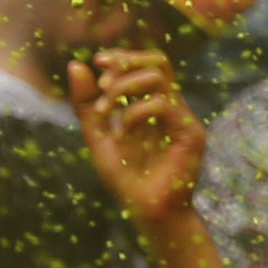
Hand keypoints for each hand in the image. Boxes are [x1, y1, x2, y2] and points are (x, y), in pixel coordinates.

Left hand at [68, 43, 202, 226]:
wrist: (146, 211)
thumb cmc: (126, 179)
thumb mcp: (97, 135)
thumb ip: (87, 104)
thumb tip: (76, 65)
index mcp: (153, 106)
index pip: (147, 63)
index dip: (123, 56)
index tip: (98, 63)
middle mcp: (172, 108)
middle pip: (158, 61)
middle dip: (125, 66)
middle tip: (103, 87)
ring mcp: (183, 120)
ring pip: (158, 77)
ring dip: (125, 88)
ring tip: (106, 112)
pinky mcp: (191, 134)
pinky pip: (162, 104)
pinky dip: (135, 112)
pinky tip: (123, 133)